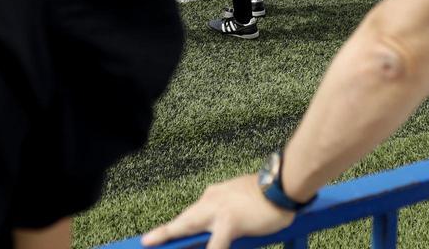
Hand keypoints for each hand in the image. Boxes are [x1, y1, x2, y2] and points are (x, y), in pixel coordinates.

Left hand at [142, 174, 294, 248]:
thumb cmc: (268, 197)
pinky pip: (215, 246)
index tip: (156, 238)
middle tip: (145, 242)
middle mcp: (210, 201)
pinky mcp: (227, 222)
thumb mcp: (240, 203)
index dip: (173, 229)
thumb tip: (217, 236)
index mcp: (212, 196)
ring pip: (187, 229)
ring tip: (156, 244)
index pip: (189, 217)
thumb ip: (225, 217)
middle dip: (163, 234)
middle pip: (181, 222)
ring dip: (173, 239)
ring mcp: (216, 211)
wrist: (283, 184)